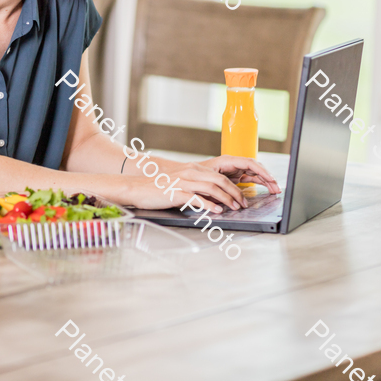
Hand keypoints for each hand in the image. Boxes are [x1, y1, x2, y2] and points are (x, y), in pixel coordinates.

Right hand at [127, 161, 250, 212]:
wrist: (137, 188)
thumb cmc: (159, 188)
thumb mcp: (181, 183)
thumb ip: (197, 187)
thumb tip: (215, 198)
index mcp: (192, 169)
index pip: (219, 176)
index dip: (234, 187)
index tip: (241, 198)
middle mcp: (189, 172)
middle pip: (219, 180)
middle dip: (234, 192)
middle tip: (243, 204)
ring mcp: (182, 182)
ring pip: (211, 188)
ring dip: (225, 199)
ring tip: (234, 208)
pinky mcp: (176, 193)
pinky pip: (196, 198)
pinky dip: (208, 205)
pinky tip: (216, 211)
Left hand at [199, 155, 279, 193]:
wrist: (184, 176)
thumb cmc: (194, 176)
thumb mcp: (205, 182)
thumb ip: (220, 189)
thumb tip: (233, 200)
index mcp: (226, 160)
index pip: (249, 163)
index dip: (261, 171)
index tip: (270, 179)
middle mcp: (232, 164)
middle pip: (255, 167)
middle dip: (267, 176)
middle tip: (277, 188)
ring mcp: (234, 170)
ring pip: (255, 173)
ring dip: (266, 181)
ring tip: (275, 190)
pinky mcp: (235, 177)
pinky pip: (251, 178)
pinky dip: (260, 183)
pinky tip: (268, 188)